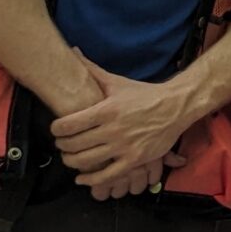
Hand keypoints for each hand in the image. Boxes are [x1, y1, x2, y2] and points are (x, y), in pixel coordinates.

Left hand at [50, 54, 191, 195]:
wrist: (175, 107)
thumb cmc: (143, 94)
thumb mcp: (117, 82)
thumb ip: (92, 70)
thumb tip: (73, 51)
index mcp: (106, 109)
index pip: (69, 124)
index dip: (56, 129)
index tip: (55, 130)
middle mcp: (113, 129)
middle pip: (74, 144)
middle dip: (62, 146)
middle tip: (61, 145)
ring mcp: (124, 147)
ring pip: (87, 161)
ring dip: (72, 162)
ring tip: (69, 159)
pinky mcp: (135, 160)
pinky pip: (107, 176)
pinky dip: (91, 180)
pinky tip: (82, 179)